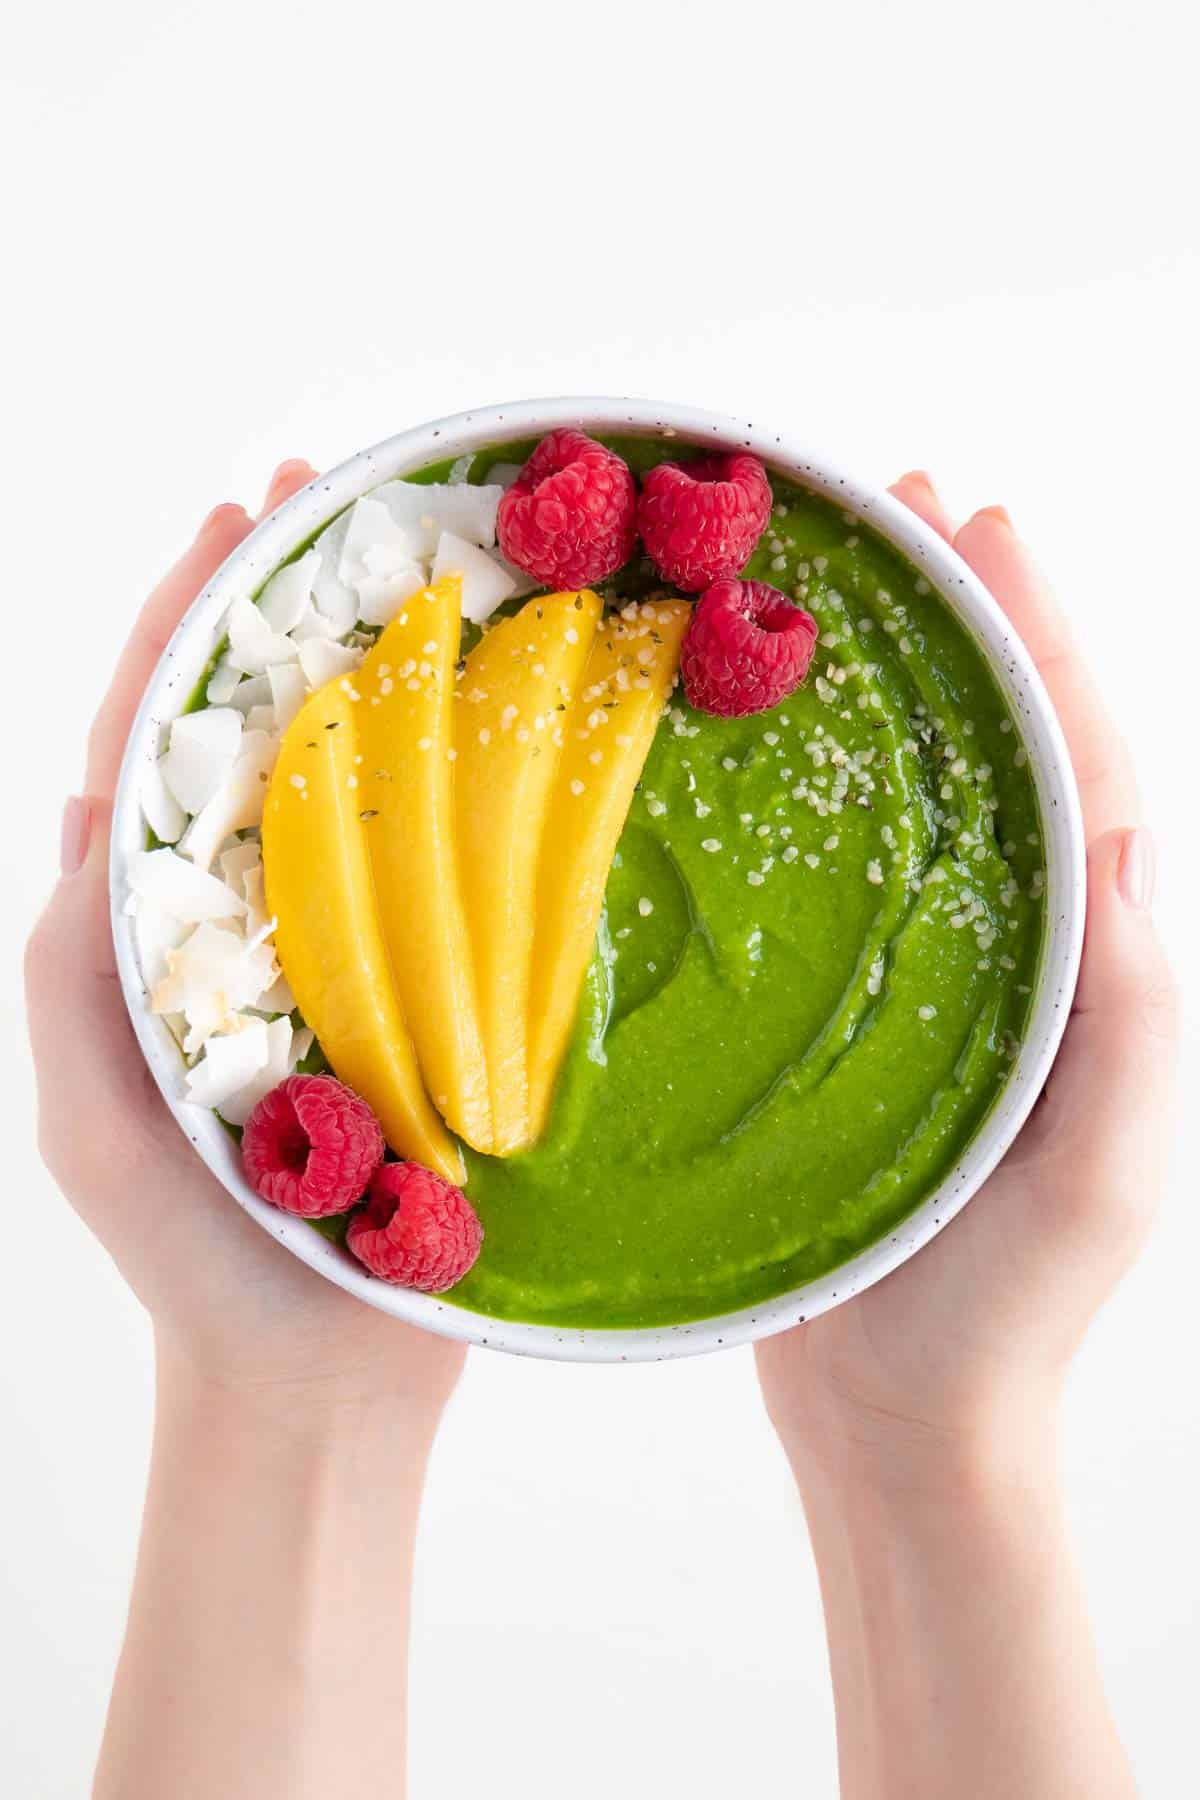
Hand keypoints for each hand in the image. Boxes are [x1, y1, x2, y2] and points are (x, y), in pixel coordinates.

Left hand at [25, 463, 463, 1420]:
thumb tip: (86, 804)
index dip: (189, 622)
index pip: (160, 743)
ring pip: (363, 789)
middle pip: (265, 732)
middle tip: (343, 495)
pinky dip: (472, 788)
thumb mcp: (91, 1112)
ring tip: (437, 564)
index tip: (239, 517)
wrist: (317, 1379)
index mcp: (156, 926)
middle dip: (290, 605)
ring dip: (389, 672)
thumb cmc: (194, 1256)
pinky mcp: (431, 998)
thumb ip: (72, 970)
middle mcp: (251, 918)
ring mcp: (347, 953)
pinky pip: (450, 878)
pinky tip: (516, 721)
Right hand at [758, 477, 1178, 1489]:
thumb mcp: (1103, 1162)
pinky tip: (753, 749)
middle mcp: (1016, 952)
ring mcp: (931, 983)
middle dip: (963, 622)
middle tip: (899, 508)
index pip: (1074, 762)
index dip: (1036, 633)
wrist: (908, 1422)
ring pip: (915, 804)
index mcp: (1090, 965)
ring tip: (826, 587)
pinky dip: (810, 798)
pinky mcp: (846, 1024)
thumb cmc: (1008, 1308)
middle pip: (998, 750)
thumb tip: (1126, 824)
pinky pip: (836, 884)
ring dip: (886, 687)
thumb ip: (1131, 1005)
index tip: (983, 520)